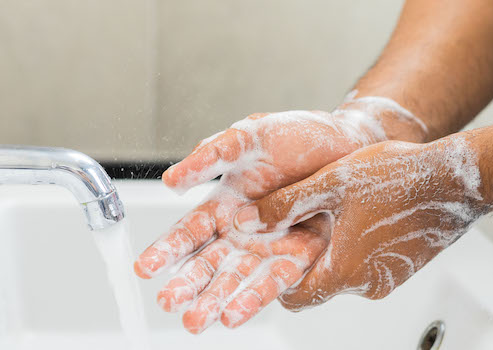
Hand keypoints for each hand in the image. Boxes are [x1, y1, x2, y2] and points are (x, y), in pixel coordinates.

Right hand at [133, 95, 428, 332]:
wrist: (348, 141)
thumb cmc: (296, 136)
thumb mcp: (247, 137)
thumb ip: (210, 156)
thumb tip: (170, 180)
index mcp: (225, 203)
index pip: (189, 232)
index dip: (166, 250)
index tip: (144, 268)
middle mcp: (243, 231)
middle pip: (208, 263)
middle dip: (186, 284)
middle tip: (167, 302)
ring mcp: (270, 246)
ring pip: (236, 279)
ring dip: (215, 300)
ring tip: (196, 321)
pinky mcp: (300, 255)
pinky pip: (275, 280)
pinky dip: (255, 298)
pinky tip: (235, 316)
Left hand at [232, 135, 488, 308]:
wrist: (457, 179)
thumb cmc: (398, 177)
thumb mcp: (329, 183)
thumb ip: (284, 205)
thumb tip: (245, 220)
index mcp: (344, 272)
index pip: (294, 297)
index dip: (277, 277)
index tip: (271, 256)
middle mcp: (368, 284)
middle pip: (320, 283)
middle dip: (307, 258)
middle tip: (304, 224)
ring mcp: (390, 279)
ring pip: (346, 272)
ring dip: (336, 249)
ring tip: (338, 213)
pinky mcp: (405, 269)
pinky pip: (371, 265)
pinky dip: (360, 247)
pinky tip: (364, 215)